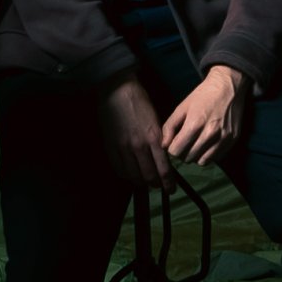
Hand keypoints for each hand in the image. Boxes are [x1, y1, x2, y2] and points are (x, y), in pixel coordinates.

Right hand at [98, 73, 172, 189]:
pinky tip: (130, 174)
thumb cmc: (140, 102)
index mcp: (154, 138)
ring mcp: (123, 148)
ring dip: (141, 182)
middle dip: (155, 184)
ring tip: (145, 182)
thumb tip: (162, 157)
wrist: (117, 91)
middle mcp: (139, 146)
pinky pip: (119, 168)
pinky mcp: (111, 147)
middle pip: (149, 176)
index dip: (168, 182)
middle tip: (159, 186)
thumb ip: (159, 140)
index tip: (171, 189)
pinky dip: (126, 175)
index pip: (163, 168)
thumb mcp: (156, 120)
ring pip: (133, 175)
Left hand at [163, 65, 248, 167]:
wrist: (228, 86)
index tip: (175, 142)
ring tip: (195, 144)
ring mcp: (223, 138)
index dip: (172, 148)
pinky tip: (207, 144)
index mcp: (195, 124)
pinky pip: (215, 158)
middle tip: (185, 143)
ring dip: (195, 155)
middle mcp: (210, 133)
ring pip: (202, 161)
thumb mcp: (182, 107)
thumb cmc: (203, 95)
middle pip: (188, 158)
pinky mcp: (232, 140)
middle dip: (183, 152)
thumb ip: (170, 126)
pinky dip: (208, 154)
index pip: (176, 151)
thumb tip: (164, 145)